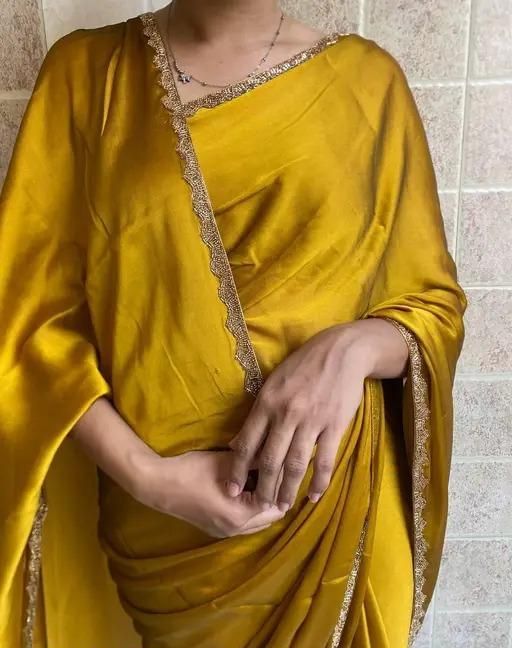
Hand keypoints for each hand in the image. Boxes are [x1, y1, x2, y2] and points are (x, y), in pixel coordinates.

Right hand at [135, 449, 285, 537]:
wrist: (158, 484)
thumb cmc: (192, 471)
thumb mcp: (228, 461)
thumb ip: (255, 460)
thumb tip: (278, 454)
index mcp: (241, 515)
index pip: (276, 502)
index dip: (282, 483)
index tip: (286, 465)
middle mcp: (236, 529)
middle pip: (270, 515)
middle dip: (276, 495)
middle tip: (278, 472)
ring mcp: (224, 531)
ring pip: (257, 520)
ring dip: (263, 502)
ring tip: (264, 478)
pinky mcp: (215, 528)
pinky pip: (243, 521)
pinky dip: (250, 507)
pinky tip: (247, 487)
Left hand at [226, 318, 407, 511]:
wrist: (340, 352)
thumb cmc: (302, 366)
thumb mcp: (272, 383)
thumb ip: (257, 413)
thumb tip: (238, 441)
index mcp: (267, 403)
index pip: (247, 444)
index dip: (237, 470)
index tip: (231, 490)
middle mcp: (286, 415)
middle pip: (270, 460)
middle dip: (261, 487)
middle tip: (257, 506)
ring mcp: (311, 421)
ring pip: (296, 465)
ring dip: (288, 490)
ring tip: (282, 506)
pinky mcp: (334, 425)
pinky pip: (325, 460)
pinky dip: (319, 482)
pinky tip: (313, 496)